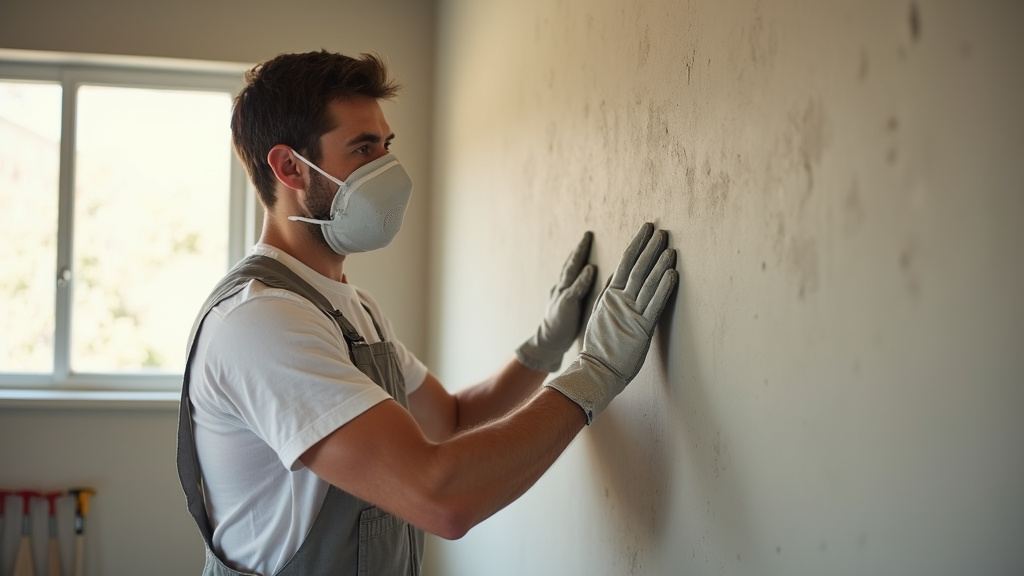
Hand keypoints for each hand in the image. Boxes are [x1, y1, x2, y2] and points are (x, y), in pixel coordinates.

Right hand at [516, 232, 596, 371]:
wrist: (549, 343)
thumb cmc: (564, 325)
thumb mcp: (572, 305)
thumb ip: (579, 292)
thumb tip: (591, 280)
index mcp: (564, 287)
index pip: (573, 266)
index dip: (579, 252)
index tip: (587, 238)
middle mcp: (561, 287)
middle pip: (571, 263)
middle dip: (579, 247)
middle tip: (588, 233)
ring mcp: (562, 294)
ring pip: (571, 270)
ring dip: (579, 254)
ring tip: (586, 241)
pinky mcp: (566, 305)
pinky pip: (576, 289)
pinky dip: (583, 278)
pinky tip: (590, 268)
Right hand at [545, 223, 677, 422]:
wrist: (596, 369)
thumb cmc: (600, 345)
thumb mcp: (600, 313)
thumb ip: (608, 294)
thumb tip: (615, 275)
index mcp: (610, 295)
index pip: (625, 263)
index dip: (637, 244)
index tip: (647, 229)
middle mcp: (620, 300)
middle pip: (637, 267)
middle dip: (650, 247)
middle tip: (661, 230)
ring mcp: (631, 312)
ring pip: (647, 282)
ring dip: (659, 262)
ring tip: (670, 246)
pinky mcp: (642, 327)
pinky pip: (655, 304)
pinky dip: (664, 287)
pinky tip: (673, 273)